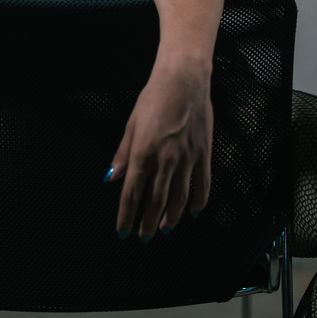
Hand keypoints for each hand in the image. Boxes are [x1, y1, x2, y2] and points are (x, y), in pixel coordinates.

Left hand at [106, 63, 212, 240]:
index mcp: (143, 153)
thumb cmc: (153, 97)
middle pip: (155, 201)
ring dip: (171, 217)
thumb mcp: (132, 123)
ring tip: (164, 228)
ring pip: (179, 198)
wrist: (184, 80)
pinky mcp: (204, 154)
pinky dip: (198, 202)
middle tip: (144, 237)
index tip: (123, 232)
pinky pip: (202, 185)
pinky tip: (193, 212)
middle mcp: (165, 161)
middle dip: (148, 222)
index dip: (127, 215)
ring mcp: (187, 159)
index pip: (132, 193)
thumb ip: (123, 153)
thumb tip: (112, 177)